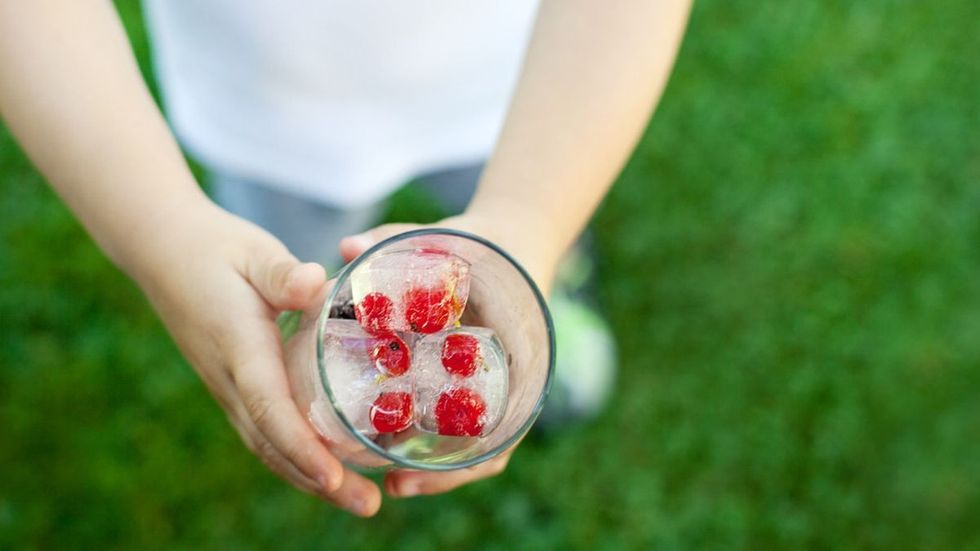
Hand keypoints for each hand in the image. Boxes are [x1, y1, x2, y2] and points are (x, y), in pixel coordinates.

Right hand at [133, 202, 381, 515]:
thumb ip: (281, 272)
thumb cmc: (218, 248)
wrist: (165, 251)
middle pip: (272, 444)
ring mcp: (228, 388)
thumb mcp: (253, 251)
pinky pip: (264, 432)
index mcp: (240, 347)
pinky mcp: (234, 386)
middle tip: (367, 506)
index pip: (269, 408)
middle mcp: (231, 379)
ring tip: (359, 501)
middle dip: (318, 481)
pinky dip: (295, 458)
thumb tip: (314, 283)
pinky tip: (329, 469)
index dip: (301, 446)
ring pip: (267, 445)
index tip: (334, 477)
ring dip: (309, 478)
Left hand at [338, 213, 556, 497]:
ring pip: (475, 442)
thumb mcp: (445, 237)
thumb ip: (397, 239)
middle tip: (396, 484)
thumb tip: (346, 245)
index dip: (468, 455)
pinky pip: (463, 423)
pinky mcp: (475, 382)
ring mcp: (496, 384)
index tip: (419, 469)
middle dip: (444, 472)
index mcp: (519, 351)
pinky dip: (434, 438)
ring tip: (390, 481)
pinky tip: (393, 446)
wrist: (514, 242)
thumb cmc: (483, 243)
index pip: (505, 421)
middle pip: (488, 445)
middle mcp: (514, 378)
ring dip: (438, 466)